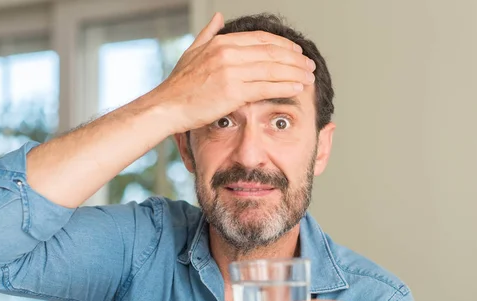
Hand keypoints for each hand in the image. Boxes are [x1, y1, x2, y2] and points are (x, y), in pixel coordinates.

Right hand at [149, 12, 315, 133]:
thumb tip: (218, 18)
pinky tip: (297, 88)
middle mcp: (228, 53)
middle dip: (295, 59)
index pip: (261, 39)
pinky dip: (286, 86)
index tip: (296, 52)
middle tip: (309, 65)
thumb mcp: (192, 52)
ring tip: (309, 77)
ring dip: (295, 73)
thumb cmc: (179, 85)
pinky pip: (267, 87)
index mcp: (221, 42)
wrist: (167, 107)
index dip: (283, 45)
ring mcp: (231, 72)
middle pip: (272, 52)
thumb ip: (208, 34)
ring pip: (273, 69)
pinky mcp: (233, 92)